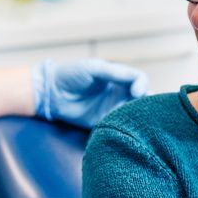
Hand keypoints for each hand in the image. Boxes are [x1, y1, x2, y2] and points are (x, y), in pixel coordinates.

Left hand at [32, 58, 147, 126]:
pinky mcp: (103, 122)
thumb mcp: (94, 68)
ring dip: (138, 116)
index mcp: (118, 77)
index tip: (136, 92)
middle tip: (145, 109)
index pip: (139, 80)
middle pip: (142, 98)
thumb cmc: (71, 74)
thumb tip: (137, 81)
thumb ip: (115, 73)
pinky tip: (127, 128)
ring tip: (139, 120)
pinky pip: (119, 125)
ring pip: (133, 113)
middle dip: (146, 103)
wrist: (51, 92)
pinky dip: (126, 127)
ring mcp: (112, 108)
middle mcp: (118, 93)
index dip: (142, 85)